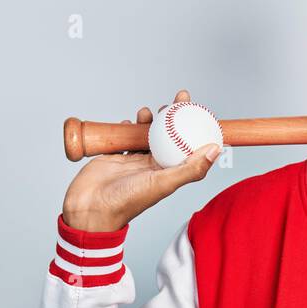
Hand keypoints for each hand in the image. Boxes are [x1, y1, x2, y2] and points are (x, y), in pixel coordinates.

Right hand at [61, 89, 221, 231]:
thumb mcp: (163, 183)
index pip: (188, 147)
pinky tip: (127, 122)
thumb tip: (216, 150)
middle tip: (178, 99)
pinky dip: (127, 128)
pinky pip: (125, 138)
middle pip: (170, 137)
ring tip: (146, 112)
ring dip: (149, 121)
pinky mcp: (116, 157)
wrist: (91, 208)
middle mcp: (154, 167)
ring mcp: (135, 162)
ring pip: (147, 135)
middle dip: (175, 117)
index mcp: (169, 174)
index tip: (200, 110)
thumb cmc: (127, 201)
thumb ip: (190, 169)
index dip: (197, 129)